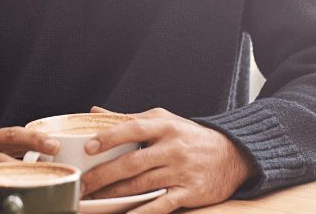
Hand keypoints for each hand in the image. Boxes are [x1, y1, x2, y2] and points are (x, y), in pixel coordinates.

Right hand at [0, 128, 59, 209]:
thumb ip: (12, 147)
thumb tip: (48, 151)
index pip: (12, 135)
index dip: (35, 139)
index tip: (55, 145)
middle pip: (3, 163)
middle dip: (27, 172)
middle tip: (50, 179)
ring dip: (12, 194)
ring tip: (33, 199)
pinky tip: (8, 209)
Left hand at [79, 107, 253, 213]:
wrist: (233, 154)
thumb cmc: (190, 137)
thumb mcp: (164, 120)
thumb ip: (129, 119)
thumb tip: (94, 113)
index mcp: (164, 127)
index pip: (132, 129)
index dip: (109, 138)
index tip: (88, 148)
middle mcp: (172, 148)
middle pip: (132, 162)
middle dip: (102, 175)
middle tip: (81, 184)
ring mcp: (180, 171)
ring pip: (141, 185)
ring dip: (113, 195)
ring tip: (92, 201)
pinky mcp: (189, 192)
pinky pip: (160, 205)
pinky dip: (141, 213)